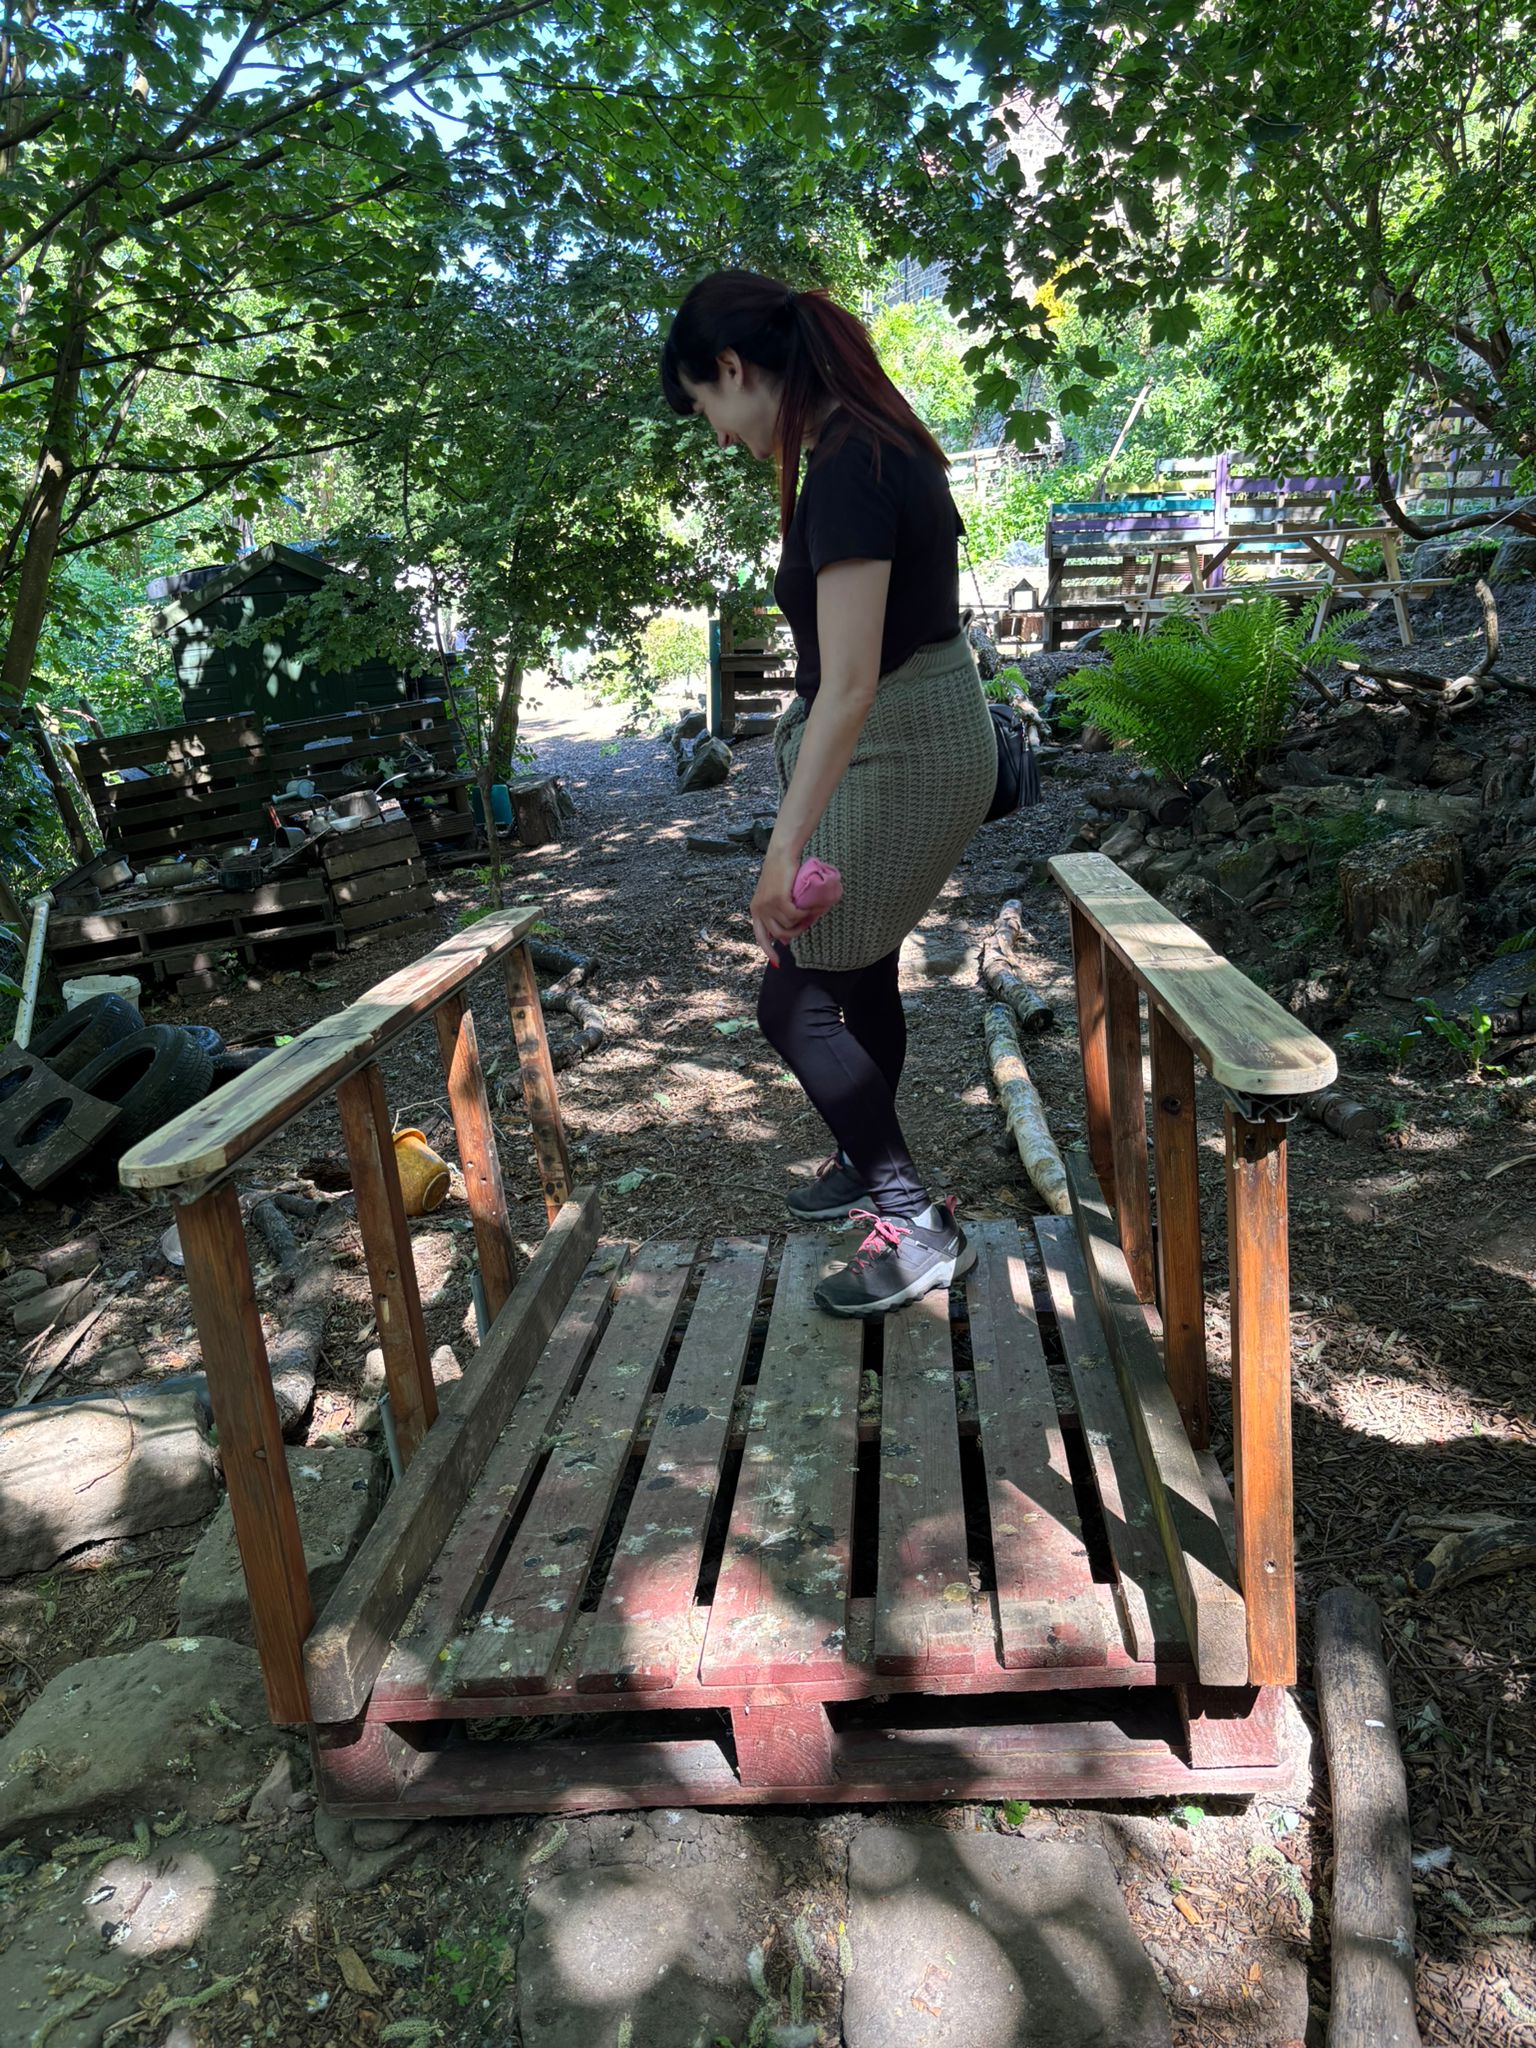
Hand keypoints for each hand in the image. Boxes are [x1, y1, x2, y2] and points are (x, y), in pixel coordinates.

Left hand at [750, 847, 805, 965]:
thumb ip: (776, 913)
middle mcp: (759, 909)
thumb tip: (784, 938)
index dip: (769, 951)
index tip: (777, 962)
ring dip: (802, 922)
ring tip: (811, 913)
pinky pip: (794, 915)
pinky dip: (805, 915)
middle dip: (794, 934)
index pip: (760, 937)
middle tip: (806, 926)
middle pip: (778, 934)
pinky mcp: (778, 899)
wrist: (781, 854)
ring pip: (788, 925)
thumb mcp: (774, 895)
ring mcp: (768, 905)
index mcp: (756, 910)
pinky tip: (811, 908)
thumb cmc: (780, 872)